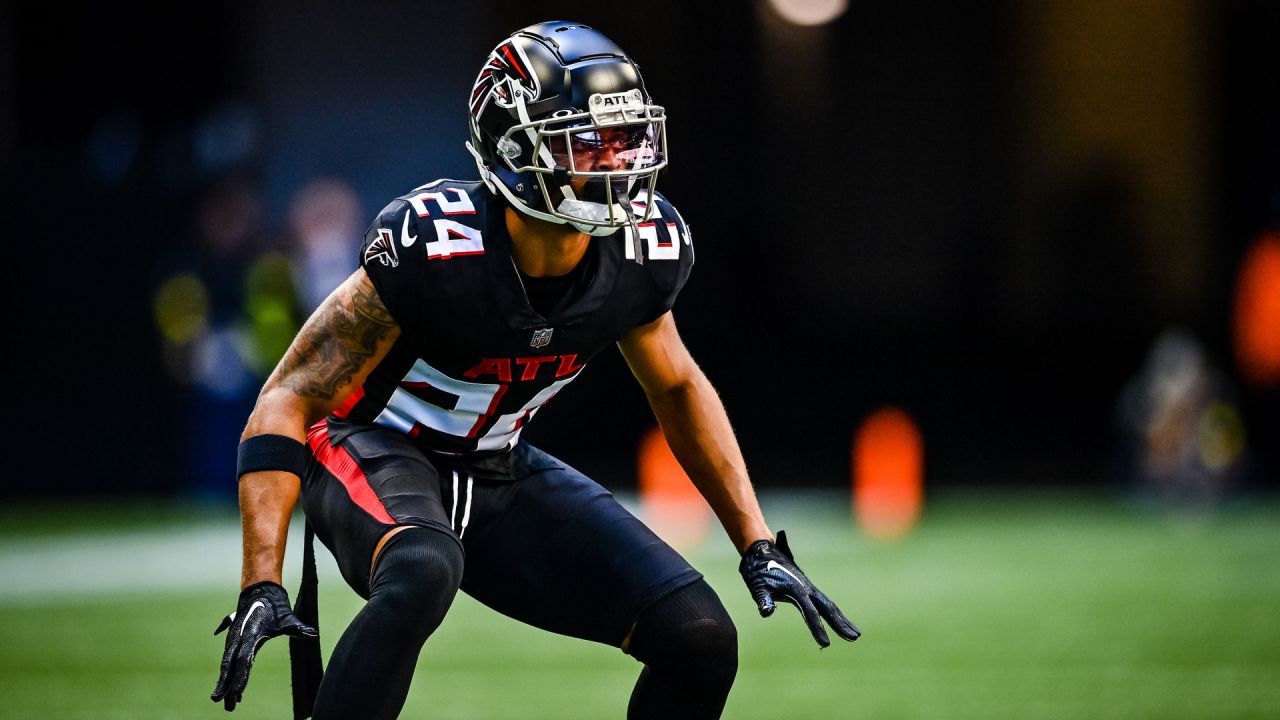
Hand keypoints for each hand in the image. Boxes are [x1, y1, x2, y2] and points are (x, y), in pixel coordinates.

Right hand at [211, 581, 316, 710]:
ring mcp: (233, 640)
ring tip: (226, 702)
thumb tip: (312, 634)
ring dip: (226, 683)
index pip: (244, 660)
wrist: (260, 592)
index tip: (238, 694)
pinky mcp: (233, 642)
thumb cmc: (276, 607)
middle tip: (227, 707)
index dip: (241, 677)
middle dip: (228, 687)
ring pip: (227, 665)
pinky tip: (233, 690)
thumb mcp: (288, 618)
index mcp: (250, 634)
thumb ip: (298, 628)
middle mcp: (237, 638)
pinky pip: (229, 661)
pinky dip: (230, 675)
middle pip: (231, 666)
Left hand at [739, 530, 860, 646]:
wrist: (760, 551)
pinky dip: (832, 612)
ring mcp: (808, 587)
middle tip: (855, 637)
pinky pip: (823, 602)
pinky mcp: (805, 587)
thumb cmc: (757, 570)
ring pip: (829, 605)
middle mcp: (806, 588)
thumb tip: (766, 612)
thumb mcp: (758, 587)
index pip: (810, 613)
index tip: (825, 644)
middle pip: (828, 608)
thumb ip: (764, 599)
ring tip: (855, 633)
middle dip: (841, 623)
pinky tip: (837, 620)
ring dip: (841, 619)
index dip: (818, 629)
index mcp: (797, 589)